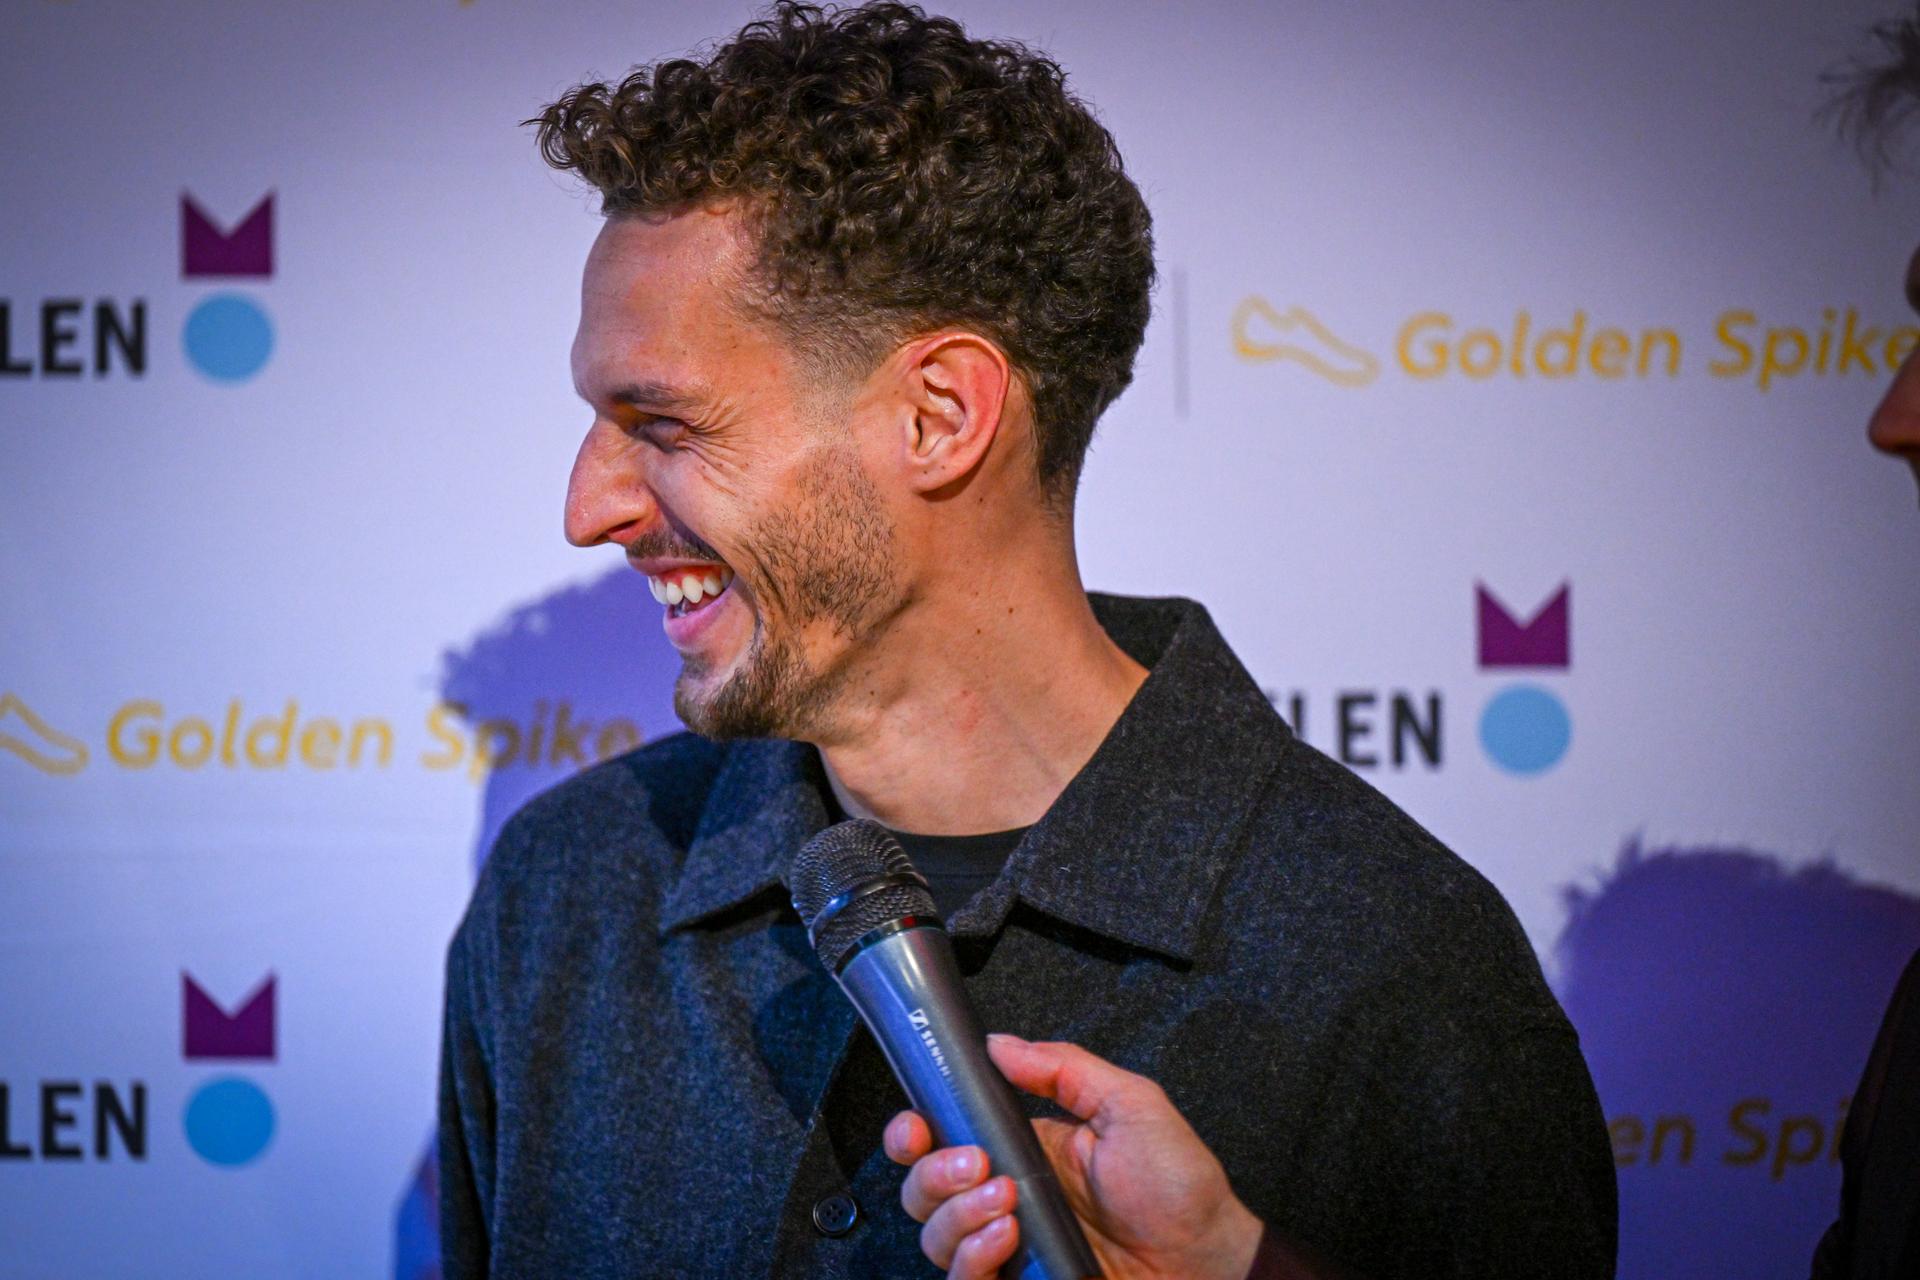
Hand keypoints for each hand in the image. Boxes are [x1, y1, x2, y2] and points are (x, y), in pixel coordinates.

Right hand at [884, 1033, 1264, 1279]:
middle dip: (933, 1173)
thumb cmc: (1178, 1186)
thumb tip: (1001, 1043)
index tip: (916, 1126)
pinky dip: (972, 1258)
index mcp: (1022, 1148)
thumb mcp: (1129, 1104)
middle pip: (922, 1189)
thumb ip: (1065, 1068)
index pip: (942, 1138)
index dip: (912, 1132)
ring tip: (1006, 1203)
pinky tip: (1007, 1238)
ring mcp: (1008, 1247)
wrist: (1207, 1258)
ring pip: (934, 1236)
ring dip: (957, 1215)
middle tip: (978, 1164)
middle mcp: (1004, 1198)